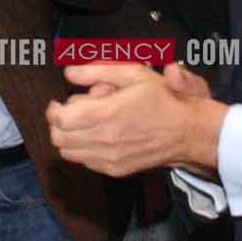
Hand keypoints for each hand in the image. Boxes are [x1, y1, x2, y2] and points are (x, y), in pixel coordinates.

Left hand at [46, 61, 221, 177]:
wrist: (187, 132)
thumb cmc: (163, 98)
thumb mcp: (134, 73)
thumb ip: (97, 71)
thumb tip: (69, 73)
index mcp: (108, 114)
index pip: (60, 120)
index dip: (54, 110)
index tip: (59, 102)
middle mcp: (105, 140)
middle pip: (58, 138)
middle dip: (58, 123)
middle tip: (71, 111)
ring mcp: (109, 158)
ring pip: (68, 152)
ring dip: (69, 137)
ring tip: (85, 123)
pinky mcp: (115, 170)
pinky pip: (84, 162)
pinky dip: (82, 149)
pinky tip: (98, 135)